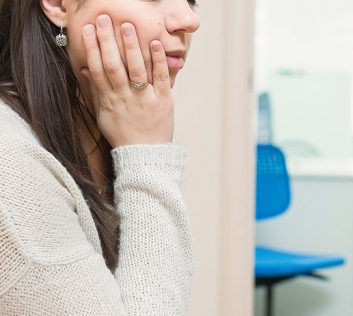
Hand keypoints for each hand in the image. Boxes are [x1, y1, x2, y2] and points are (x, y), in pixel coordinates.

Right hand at [80, 14, 173, 146]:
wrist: (145, 156)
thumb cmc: (123, 135)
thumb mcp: (103, 115)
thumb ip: (96, 92)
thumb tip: (86, 70)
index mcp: (109, 100)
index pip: (97, 70)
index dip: (92, 49)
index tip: (88, 30)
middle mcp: (125, 98)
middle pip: (114, 66)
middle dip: (108, 41)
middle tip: (104, 19)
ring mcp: (145, 99)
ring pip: (136, 70)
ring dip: (131, 47)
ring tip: (127, 26)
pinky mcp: (164, 101)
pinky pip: (161, 79)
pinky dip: (158, 61)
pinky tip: (155, 44)